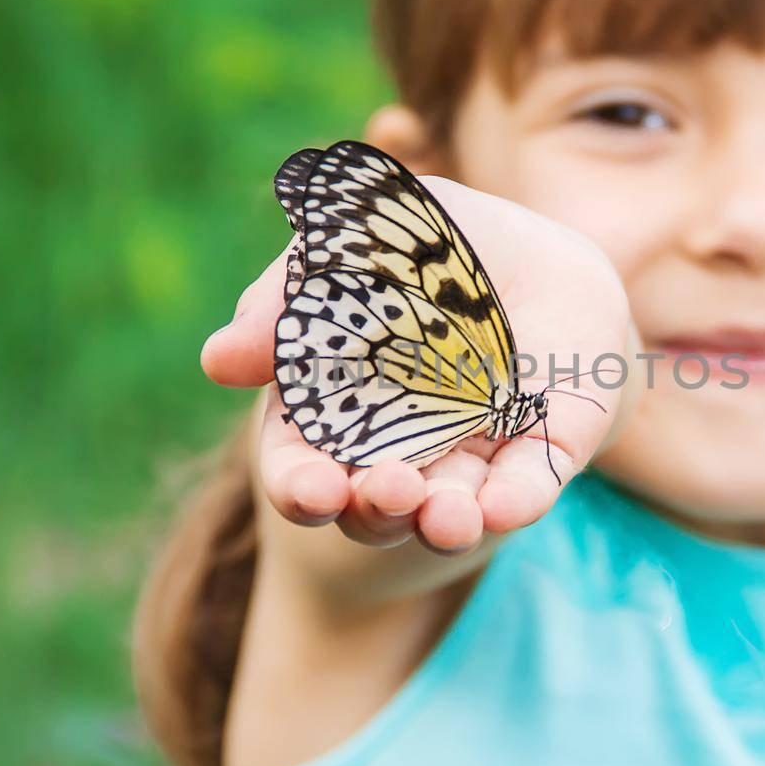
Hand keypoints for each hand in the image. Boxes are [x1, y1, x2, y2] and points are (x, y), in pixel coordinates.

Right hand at [201, 174, 637, 554]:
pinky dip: (512, 502)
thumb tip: (220, 360)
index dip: (300, 484)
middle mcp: (399, 451)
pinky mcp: (538, 456)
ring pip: (446, 513)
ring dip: (441, 522)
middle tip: (386, 490)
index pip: (303, 466)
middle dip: (372, 511)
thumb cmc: (432, 250)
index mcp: (338, 408)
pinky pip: (526, 490)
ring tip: (444, 516)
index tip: (311, 488)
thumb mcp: (358, 243)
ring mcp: (470, 460)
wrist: (544, 253)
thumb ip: (288, 294)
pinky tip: (501, 506)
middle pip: (370, 507)